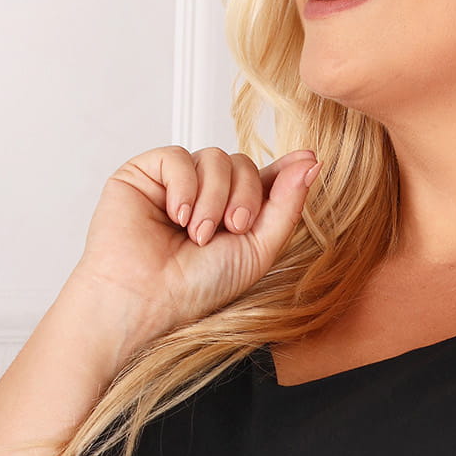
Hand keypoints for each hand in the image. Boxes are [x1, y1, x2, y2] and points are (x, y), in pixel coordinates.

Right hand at [65, 144, 322, 342]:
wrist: (146, 298)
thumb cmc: (197, 286)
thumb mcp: (257, 250)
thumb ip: (285, 206)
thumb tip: (311, 161)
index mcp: (231, 214)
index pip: (262, 179)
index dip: (285, 169)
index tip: (308, 159)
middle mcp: (204, 195)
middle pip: (243, 163)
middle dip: (244, 196)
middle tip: (232, 229)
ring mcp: (174, 183)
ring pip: (214, 157)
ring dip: (213, 198)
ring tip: (196, 234)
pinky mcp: (144, 173)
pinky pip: (178, 156)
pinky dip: (184, 186)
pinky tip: (174, 216)